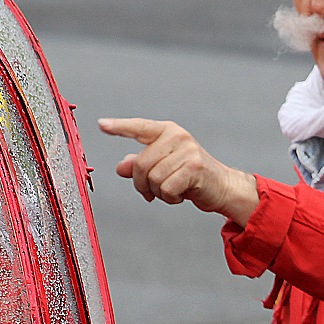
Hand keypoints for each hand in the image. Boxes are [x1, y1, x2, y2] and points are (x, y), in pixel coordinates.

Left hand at [98, 117, 258, 225]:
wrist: (222, 187)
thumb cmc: (191, 176)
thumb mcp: (163, 168)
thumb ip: (141, 165)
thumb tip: (120, 167)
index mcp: (167, 131)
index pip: (139, 127)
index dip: (119, 127)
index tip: (101, 125)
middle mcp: (177, 136)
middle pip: (140, 164)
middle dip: (142, 184)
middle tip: (152, 192)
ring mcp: (187, 150)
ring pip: (153, 178)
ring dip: (158, 193)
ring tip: (171, 192)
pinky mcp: (194, 166)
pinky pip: (166, 188)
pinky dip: (169, 198)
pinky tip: (180, 196)